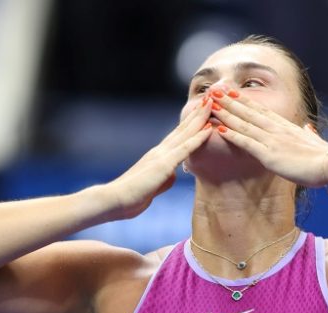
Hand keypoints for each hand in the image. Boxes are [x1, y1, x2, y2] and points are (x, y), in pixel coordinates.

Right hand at [106, 98, 212, 218]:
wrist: (115, 199)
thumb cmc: (131, 197)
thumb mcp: (153, 186)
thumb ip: (164, 178)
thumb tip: (173, 174)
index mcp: (158, 156)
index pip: (178, 136)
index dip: (191, 123)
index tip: (203, 111)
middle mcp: (160, 151)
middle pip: (183, 129)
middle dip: (198, 114)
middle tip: (211, 98)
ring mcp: (162, 156)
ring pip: (186, 133)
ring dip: (200, 118)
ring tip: (212, 103)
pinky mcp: (164, 164)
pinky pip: (185, 149)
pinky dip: (198, 138)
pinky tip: (208, 128)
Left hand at [208, 89, 327, 186]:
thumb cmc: (326, 156)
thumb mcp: (315, 141)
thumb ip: (309, 133)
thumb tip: (308, 127)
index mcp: (285, 125)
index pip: (260, 109)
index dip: (243, 100)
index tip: (230, 92)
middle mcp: (276, 129)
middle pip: (248, 111)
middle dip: (228, 101)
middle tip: (213, 90)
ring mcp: (271, 140)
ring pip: (243, 123)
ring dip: (225, 114)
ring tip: (210, 104)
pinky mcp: (269, 154)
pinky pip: (246, 143)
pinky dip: (231, 135)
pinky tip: (218, 129)